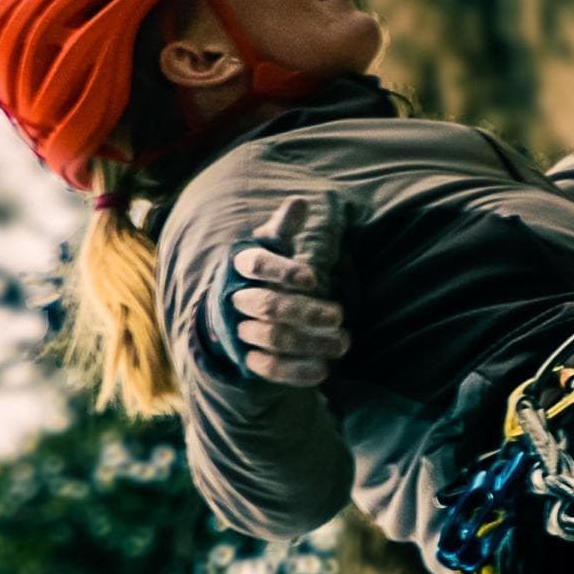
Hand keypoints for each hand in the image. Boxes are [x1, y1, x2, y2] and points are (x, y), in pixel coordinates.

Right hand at [210, 194, 349, 386]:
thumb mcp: (269, 244)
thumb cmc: (260, 269)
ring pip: (271, 338)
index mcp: (240, 265)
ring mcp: (239, 329)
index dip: (282, 271)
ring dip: (309, 342)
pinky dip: (297, 371)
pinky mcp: (247, 357)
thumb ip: (283, 228)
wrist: (229, 308)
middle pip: (267, 305)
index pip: (255, 264)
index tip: (313, 278)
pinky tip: (324, 369)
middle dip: (303, 311)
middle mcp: (236, 298)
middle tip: (339, 315)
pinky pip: (269, 368)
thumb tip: (299, 202)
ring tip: (343, 342)